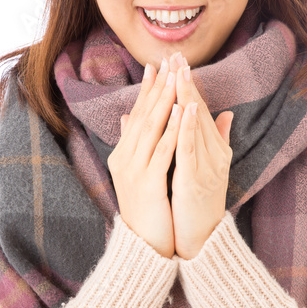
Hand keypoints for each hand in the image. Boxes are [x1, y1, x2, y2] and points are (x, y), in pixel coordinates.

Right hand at [107, 55, 181, 257]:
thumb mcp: (137, 173)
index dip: (148, 90)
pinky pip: (163, 151)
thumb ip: (133, 144)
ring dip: (165, 101)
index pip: (137, 116)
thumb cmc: (145, 212)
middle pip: (144, 116)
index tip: (157, 66)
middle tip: (167, 61)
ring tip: (175, 77)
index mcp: (123, 155)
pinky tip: (183, 111)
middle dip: (157, 87)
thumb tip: (129, 116)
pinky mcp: (147, 184)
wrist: (141, 246)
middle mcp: (124, 159)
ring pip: (152, 128)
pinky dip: (173, 129)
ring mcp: (133, 171)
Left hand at [169, 53, 233, 258]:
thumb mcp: (208, 168)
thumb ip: (217, 140)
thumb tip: (226, 114)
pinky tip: (185, 108)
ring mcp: (208, 166)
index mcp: (213, 150)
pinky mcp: (197, 179)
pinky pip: (191, 149)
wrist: (203, 240)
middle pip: (199, 113)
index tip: (177, 62)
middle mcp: (214, 154)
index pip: (199, 111)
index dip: (189, 85)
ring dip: (188, 97)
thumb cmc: (201, 205)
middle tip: (177, 56)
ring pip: (197, 125)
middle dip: (187, 83)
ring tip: (180, 73)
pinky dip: (188, 127)